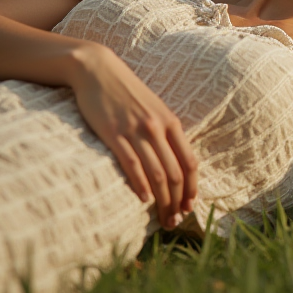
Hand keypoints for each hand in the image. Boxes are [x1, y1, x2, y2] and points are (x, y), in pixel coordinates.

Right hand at [69, 42, 197, 227]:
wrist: (99, 70)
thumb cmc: (126, 93)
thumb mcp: (153, 109)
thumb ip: (164, 132)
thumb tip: (173, 162)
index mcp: (171, 122)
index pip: (190, 162)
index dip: (193, 188)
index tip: (190, 208)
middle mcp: (158, 128)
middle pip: (175, 173)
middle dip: (177, 202)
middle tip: (174, 222)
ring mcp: (137, 131)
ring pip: (157, 173)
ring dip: (162, 201)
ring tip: (162, 219)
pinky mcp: (114, 134)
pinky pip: (132, 165)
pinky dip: (140, 185)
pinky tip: (143, 200)